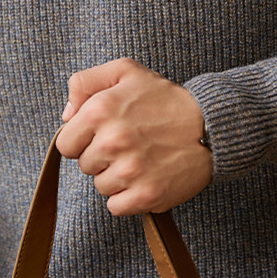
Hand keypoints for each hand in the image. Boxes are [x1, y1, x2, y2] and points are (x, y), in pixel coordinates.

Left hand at [57, 58, 212, 215]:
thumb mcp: (126, 71)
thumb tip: (66, 116)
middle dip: (102, 157)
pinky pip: (117, 206)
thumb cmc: (166, 98)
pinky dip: (129, 196)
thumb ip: (85, 83)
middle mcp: (111, 141)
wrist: (210, 124)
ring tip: (142, 157)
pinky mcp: (146, 194)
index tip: (104, 134)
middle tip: (130, 142)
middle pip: (85, 166)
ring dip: (117, 176)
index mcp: (100, 110)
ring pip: (101, 186)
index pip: (66, 144)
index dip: (84, 140)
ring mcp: (129, 170)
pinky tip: (146, 176)